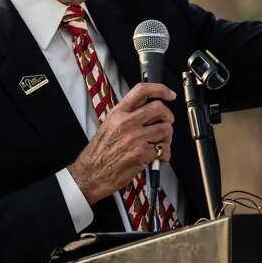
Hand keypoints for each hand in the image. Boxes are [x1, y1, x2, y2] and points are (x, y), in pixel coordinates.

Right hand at [68, 82, 175, 204]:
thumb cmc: (100, 152)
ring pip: (166, 130)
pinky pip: (164, 150)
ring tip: (157, 145)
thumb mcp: (109, 124)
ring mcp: (135, 137)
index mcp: (118, 113)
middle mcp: (126, 122)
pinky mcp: (141, 153)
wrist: (92, 173)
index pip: (142, 91)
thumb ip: (127, 115)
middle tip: (165, 124)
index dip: (160, 89)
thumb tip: (147, 109)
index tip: (169, 94)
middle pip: (159, 108)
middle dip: (168, 117)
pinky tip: (156, 158)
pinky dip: (164, 155)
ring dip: (166, 139)